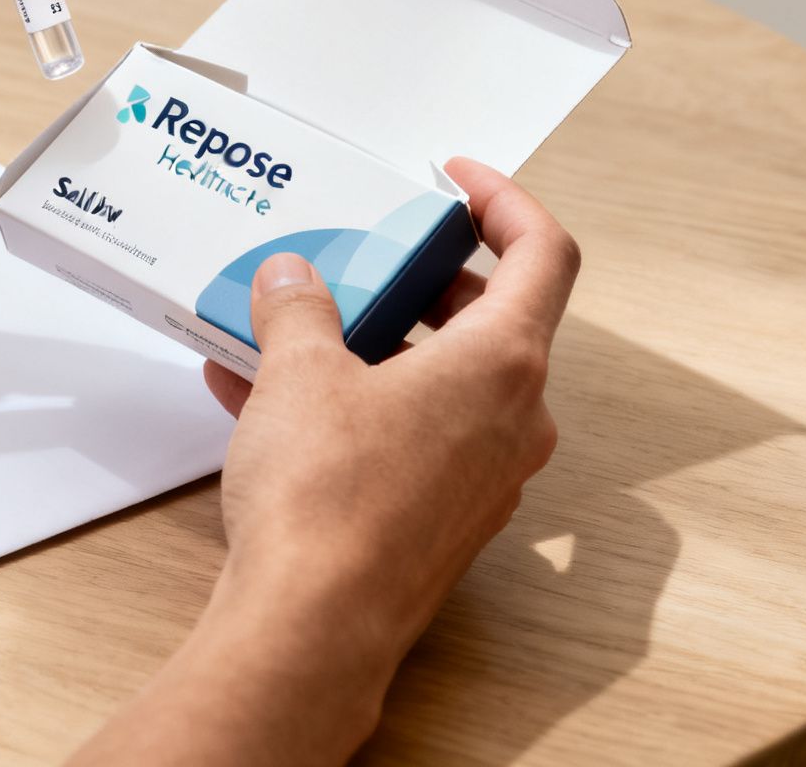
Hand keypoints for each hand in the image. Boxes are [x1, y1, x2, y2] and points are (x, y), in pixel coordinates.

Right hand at [206, 157, 576, 695]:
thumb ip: (298, 310)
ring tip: (293, 327)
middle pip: (491, 319)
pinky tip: (262, 398)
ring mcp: (482, 478)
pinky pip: (405, 437)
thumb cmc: (328, 501)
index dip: (503, 201)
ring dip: (376, 345)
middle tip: (367, 256)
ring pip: (441, 383)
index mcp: (504, 364)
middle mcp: (512, 421)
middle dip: (423, 279)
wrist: (313, 626)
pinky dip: (351, 406)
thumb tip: (293, 281)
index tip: (456, 178)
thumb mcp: (299, 373)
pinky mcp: (440, 521)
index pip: (543, 253)